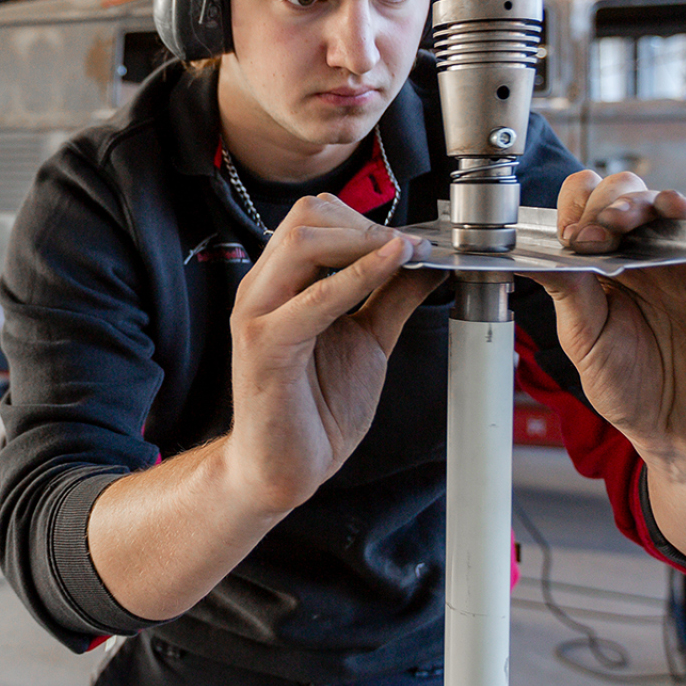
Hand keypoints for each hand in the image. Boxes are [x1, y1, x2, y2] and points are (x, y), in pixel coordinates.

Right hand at [226, 196, 446, 510]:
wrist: (284, 467)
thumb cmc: (315, 408)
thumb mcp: (370, 339)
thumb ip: (393, 297)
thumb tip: (428, 261)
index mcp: (280, 283)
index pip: (316, 219)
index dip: (367, 221)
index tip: (414, 242)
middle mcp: (263, 290)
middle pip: (307, 218)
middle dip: (366, 224)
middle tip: (411, 247)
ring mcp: (258, 315)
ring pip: (303, 242)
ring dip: (363, 242)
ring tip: (404, 255)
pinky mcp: (264, 346)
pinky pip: (314, 299)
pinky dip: (358, 276)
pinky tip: (392, 266)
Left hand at [525, 171, 685, 476]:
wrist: (684, 438)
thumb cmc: (637, 391)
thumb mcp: (586, 338)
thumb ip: (567, 290)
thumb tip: (535, 251)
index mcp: (616, 268)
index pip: (594, 213)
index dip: (576, 209)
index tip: (562, 229)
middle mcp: (655, 260)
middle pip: (629, 200)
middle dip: (602, 205)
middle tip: (585, 235)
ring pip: (669, 208)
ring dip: (637, 203)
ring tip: (613, 221)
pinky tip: (669, 207)